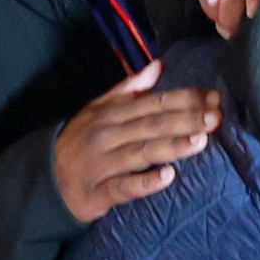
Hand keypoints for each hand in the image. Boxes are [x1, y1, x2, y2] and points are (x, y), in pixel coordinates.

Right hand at [49, 64, 223, 221]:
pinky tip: (167, 178)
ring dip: (171, 146)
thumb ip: (128, 89)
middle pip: (151, 125)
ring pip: (141, 152)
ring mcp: (102, 164)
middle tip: (216, 118)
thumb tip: (158, 66)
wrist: (43, 180)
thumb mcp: (97, 110)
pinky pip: (123, 187)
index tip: (214, 97)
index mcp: (111, 114)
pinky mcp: (97, 193)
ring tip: (200, 142)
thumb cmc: (79, 143)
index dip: (185, 99)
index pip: (153, 102)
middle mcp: (107, 135)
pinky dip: (144, 183)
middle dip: (186, 120)